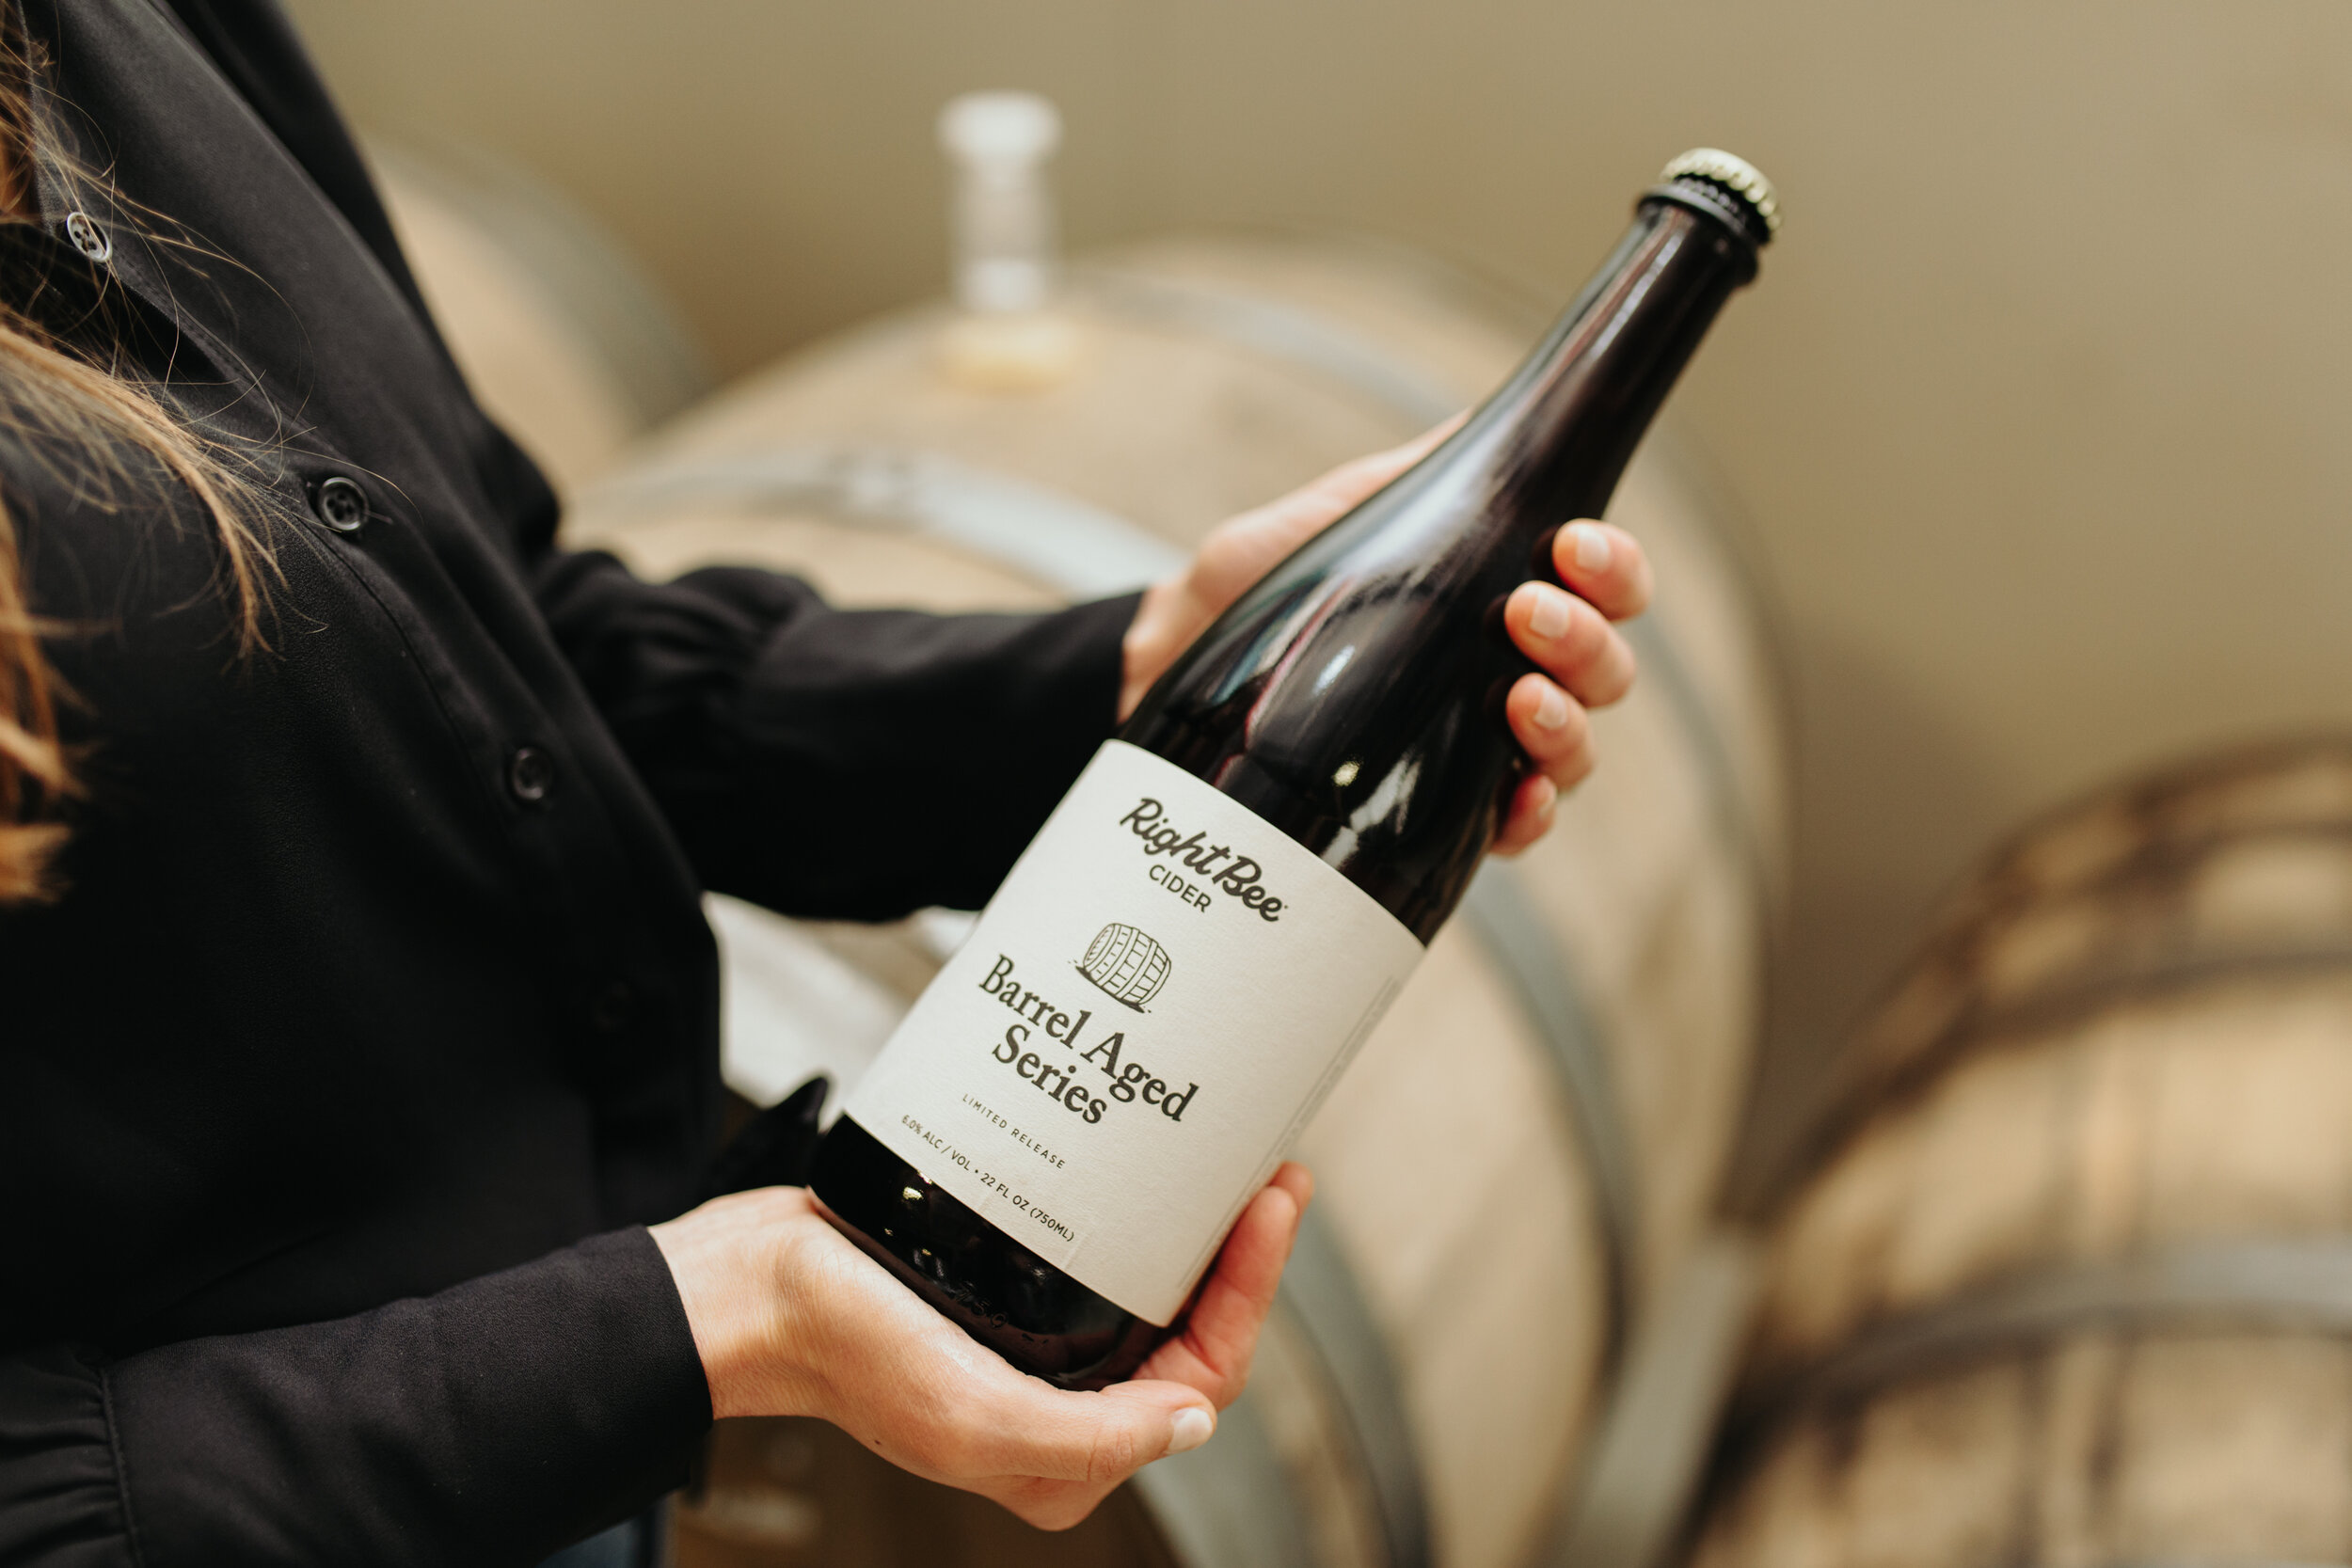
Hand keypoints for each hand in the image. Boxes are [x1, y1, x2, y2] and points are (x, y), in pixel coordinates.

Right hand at [649, 1163, 1312, 1529]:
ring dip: (1198, 1230)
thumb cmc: (842, 1353)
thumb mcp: (968, 1413)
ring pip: (1156, 1290)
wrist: (756, 1287)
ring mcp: (1040, 1347)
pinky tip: (1150, 1167)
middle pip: (1192, 1331)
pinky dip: (1140, 1213)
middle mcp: (1063, 1408)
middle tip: (1267, 1172)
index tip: (1267, 1209)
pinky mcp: (1012, 1292)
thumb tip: (1188, 1423)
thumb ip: (1084, 1438)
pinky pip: (1105, 1255)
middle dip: (1240, 1254)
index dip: (1250, 1295)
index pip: (1202, 1379)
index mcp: (1065, 1456)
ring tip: (1228, 1163)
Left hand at [1118, 426, 1653, 856]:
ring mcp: (1476, 748)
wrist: (1169, 662)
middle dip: (1587, 641)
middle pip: (1606, 670)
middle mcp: (1505, 672)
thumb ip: (1409, 477)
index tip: (1575, 546)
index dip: (1614, 567)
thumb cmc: (1255, 586)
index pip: (1601, 585)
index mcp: (1497, 592)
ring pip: (1574, 751)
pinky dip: (1531, 815)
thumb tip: (1485, 423)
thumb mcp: (1333, 512)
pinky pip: (1514, 828)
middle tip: (1529, 613)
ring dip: (1568, 726)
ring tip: (1520, 699)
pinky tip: (1516, 795)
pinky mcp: (1432, 813)